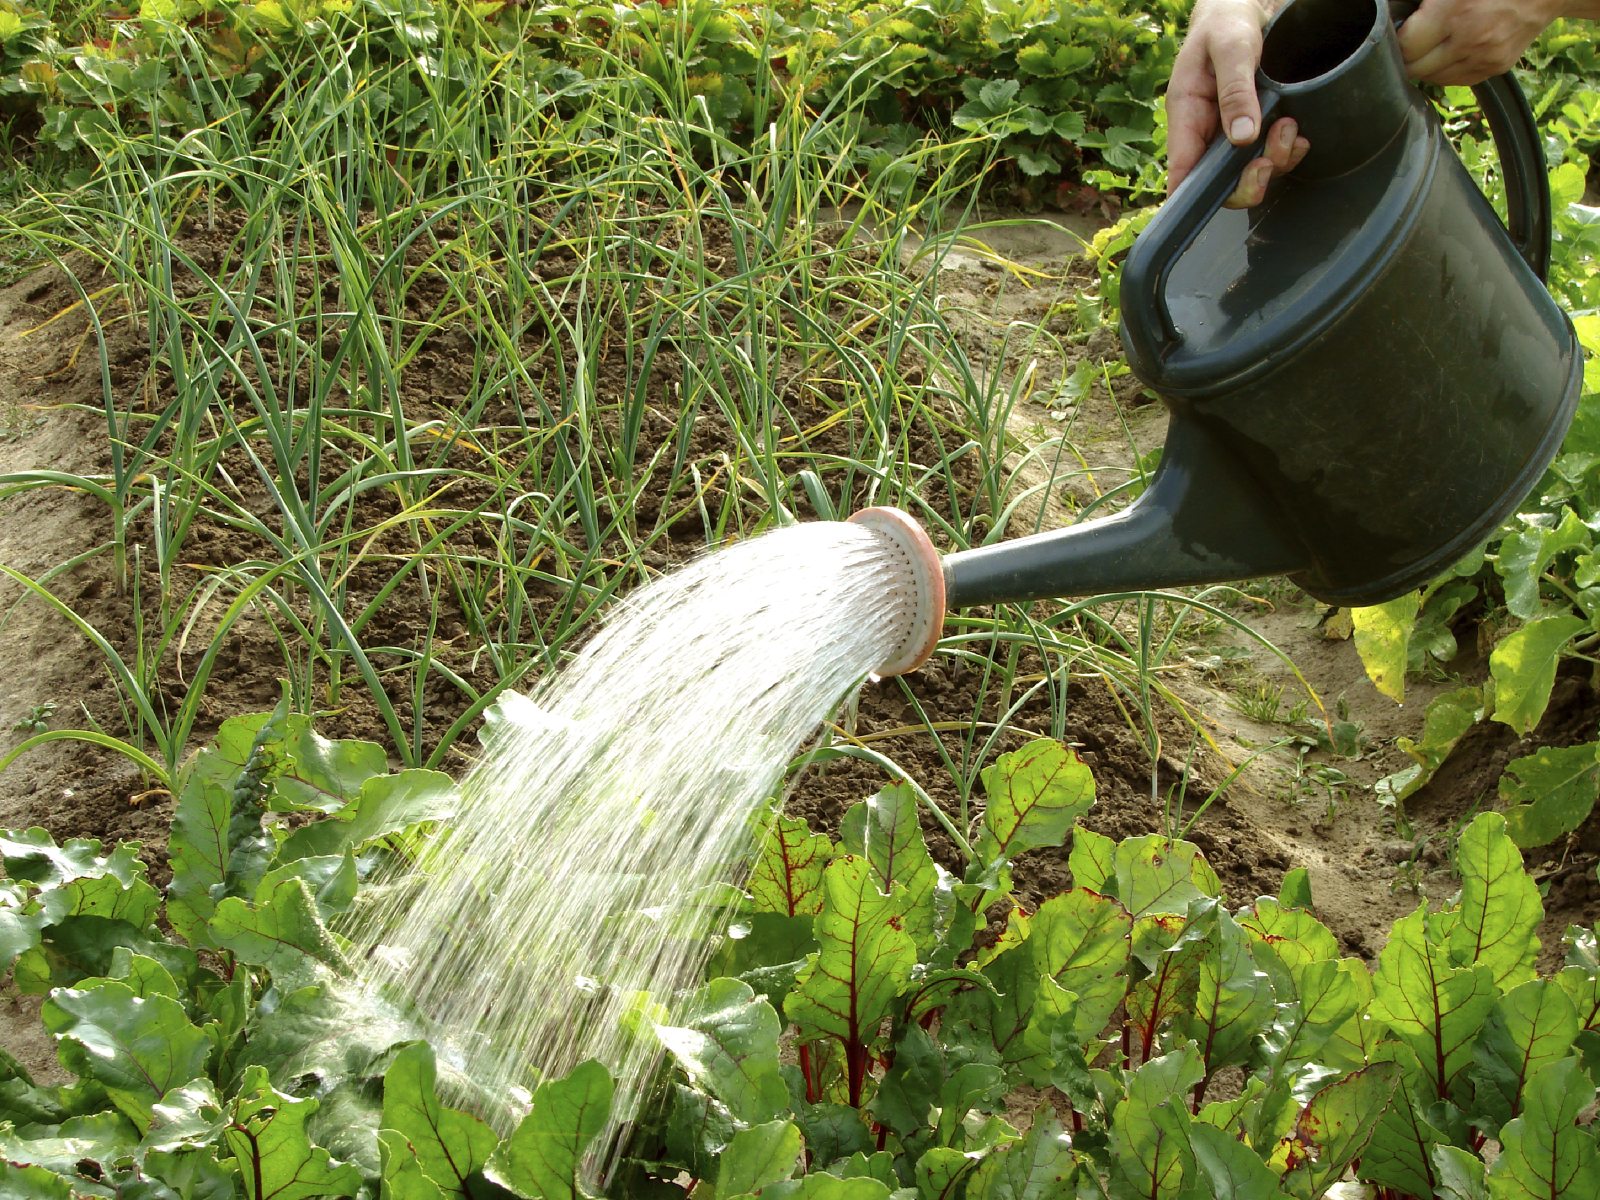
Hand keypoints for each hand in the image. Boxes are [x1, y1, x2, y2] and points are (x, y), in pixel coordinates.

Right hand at [1166, 0, 1308, 206]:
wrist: (1244, 6)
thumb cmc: (1227, 22)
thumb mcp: (1232, 48)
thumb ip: (1235, 91)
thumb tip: (1241, 137)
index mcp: (1186, 114)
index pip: (1181, 170)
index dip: (1192, 197)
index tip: (1218, 200)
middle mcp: (1205, 130)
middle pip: (1217, 183)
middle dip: (1248, 180)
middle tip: (1271, 159)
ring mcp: (1228, 132)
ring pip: (1246, 172)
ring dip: (1275, 160)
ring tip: (1289, 129)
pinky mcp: (1252, 128)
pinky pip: (1267, 156)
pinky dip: (1286, 153)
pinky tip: (1296, 134)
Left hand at [1398, 0, 1566, 85]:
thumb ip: (1425, 4)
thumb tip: (1399, 18)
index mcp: (1455, 13)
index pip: (1406, 46)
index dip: (1398, 39)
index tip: (1401, 31)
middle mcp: (1469, 40)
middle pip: (1415, 68)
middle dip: (1408, 56)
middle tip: (1413, 39)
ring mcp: (1483, 58)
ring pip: (1432, 78)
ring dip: (1426, 64)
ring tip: (1433, 43)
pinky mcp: (1494, 68)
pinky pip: (1454, 79)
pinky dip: (1446, 69)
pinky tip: (1451, 50)